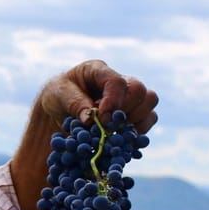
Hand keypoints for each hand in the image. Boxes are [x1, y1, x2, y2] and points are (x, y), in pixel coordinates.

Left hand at [9, 60, 157, 209]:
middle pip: (139, 91)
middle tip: (108, 126)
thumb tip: (91, 119)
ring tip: (116, 131)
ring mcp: (128, 95)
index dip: (113, 102)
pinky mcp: (133, 112)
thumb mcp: (59, 96)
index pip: (116, 82)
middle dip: (126, 112)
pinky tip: (122, 138)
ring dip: (136, 120)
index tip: (103, 120)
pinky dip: (139, 131)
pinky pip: (149, 118)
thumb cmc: (58, 96)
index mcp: (98, 71)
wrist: (59, 108)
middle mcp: (118, 80)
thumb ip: (75, 104)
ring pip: (149, 101)